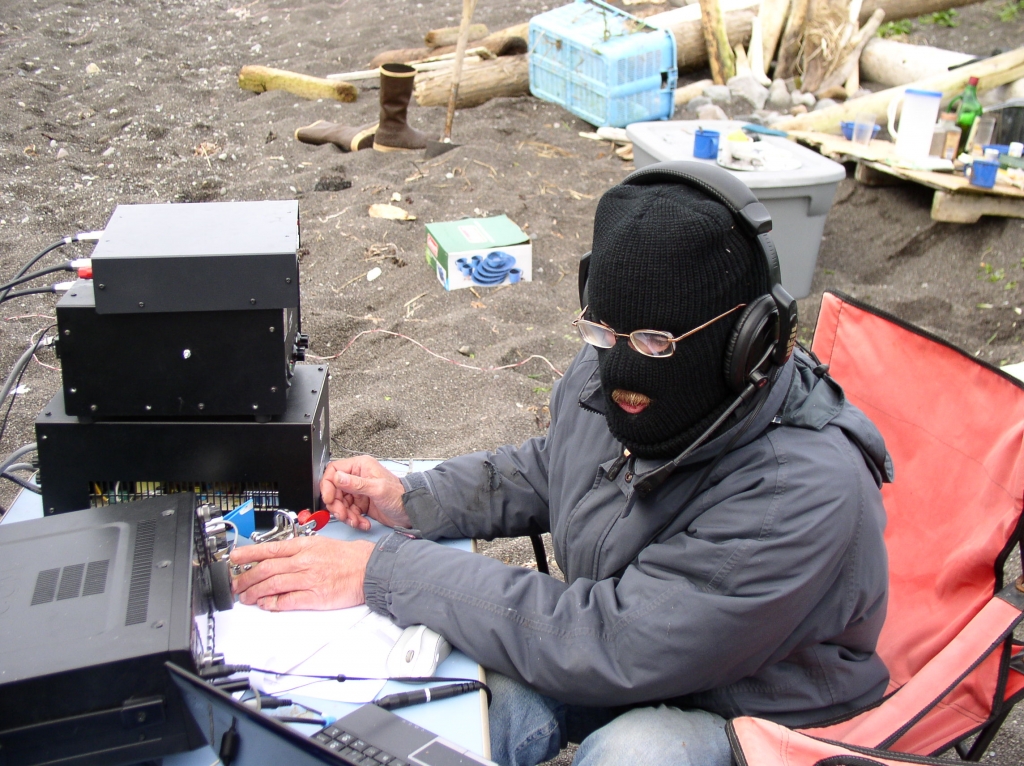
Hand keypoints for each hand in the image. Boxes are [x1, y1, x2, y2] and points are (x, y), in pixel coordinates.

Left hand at [229, 536, 374, 610]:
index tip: (235, 557)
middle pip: (266, 569)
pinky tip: (265, 604)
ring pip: (272, 585)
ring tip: (246, 597)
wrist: (369, 569)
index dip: (248, 554)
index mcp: (305, 546)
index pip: (270, 549)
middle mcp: (303, 561)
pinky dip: (273, 603)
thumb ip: (300, 551)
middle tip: (236, 583)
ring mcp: (308, 579)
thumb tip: (278, 558)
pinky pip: (287, 601)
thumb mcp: (321, 544)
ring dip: (255, 592)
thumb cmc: (349, 557)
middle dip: (246, 578)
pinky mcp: (314, 597)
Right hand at [320, 455, 410, 530]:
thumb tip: (337, 477)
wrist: (411, 512)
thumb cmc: (400, 496)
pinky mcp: (360, 504)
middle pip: (334, 490)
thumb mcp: (378, 489)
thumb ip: (357, 484)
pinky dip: (353, 520)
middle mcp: (357, 477)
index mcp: (360, 466)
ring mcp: (358, 491)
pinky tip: (362, 523)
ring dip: (345, 515)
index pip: (334, 470)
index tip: (329, 499)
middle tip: (343, 514)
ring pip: (340, 503)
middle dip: (337, 505)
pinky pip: (348, 512)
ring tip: (355, 521)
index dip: (328, 485)